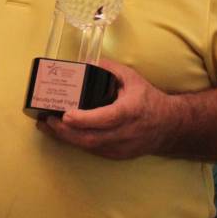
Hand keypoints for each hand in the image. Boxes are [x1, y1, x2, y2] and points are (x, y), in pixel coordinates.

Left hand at [39, 58, 175, 159]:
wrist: (169, 126)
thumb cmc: (148, 99)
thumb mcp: (132, 78)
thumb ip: (110, 68)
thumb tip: (87, 62)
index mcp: (130, 111)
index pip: (106, 118)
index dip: (84, 119)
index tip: (66, 115)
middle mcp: (126, 132)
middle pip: (91, 138)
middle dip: (65, 131)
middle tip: (46, 120)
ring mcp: (121, 147)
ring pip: (89, 147)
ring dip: (66, 138)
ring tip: (47, 126)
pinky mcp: (117, 155)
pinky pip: (93, 150)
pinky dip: (76, 141)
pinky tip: (62, 133)